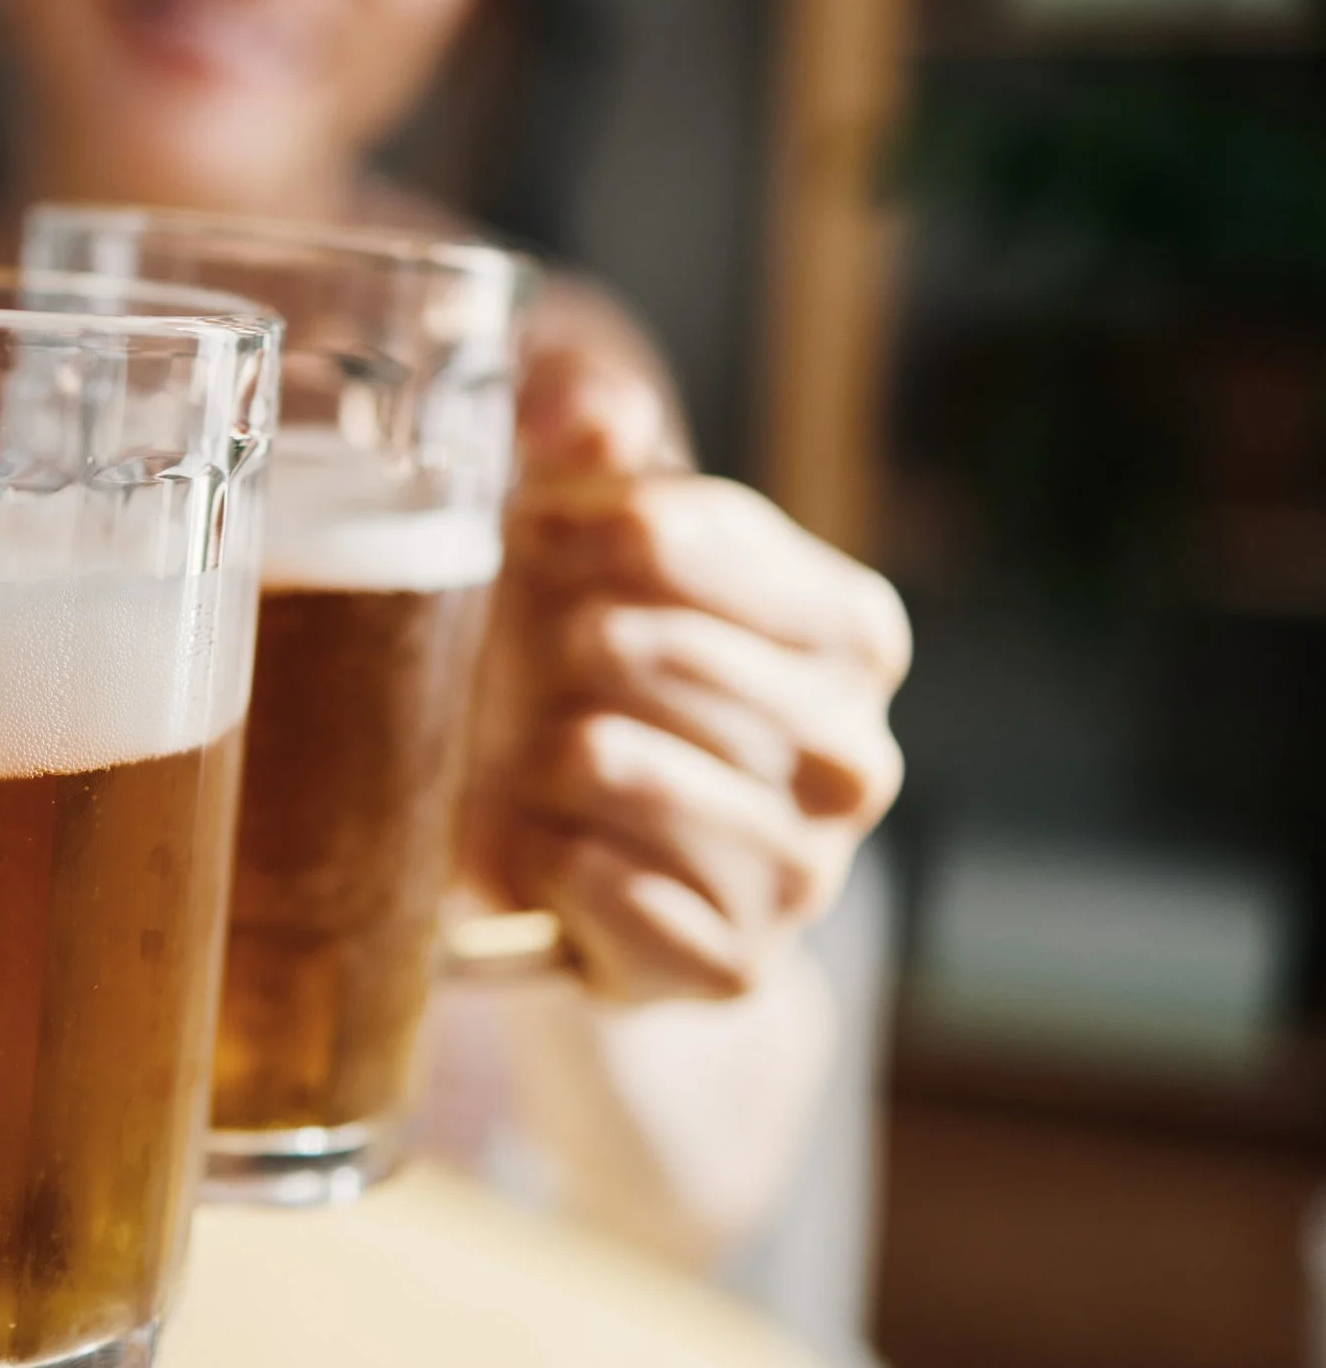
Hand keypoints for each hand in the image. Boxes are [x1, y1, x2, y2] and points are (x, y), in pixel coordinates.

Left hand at [463, 336, 908, 1001]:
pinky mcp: (730, 966)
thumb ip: (583, 423)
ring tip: (539, 759)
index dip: (568, 533)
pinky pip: (593, 882)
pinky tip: (545, 846)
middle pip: (636, 645)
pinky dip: (537, 856)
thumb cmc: (578, 666)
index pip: (678, 536)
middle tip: (530, 670)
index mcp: (853, 631)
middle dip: (545, 648)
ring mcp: (804, 874)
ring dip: (534, 755)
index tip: (531, 545)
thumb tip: (592, 419)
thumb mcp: (576, 524)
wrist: (580, 869)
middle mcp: (856, 756)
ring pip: (609, 764)